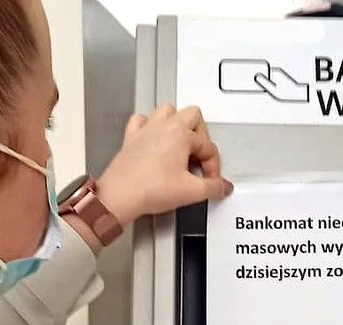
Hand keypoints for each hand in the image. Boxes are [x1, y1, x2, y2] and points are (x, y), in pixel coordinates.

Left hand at [95, 104, 233, 222]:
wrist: (119, 196)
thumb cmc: (148, 189)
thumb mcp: (191, 192)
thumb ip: (213, 188)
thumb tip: (223, 186)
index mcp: (181, 135)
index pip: (208, 146)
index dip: (213, 166)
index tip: (211, 181)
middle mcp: (164, 127)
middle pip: (193, 115)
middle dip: (202, 134)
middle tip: (201, 154)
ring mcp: (146, 130)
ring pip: (167, 110)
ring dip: (178, 123)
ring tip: (183, 142)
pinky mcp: (131, 138)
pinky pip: (142, 120)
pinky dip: (150, 125)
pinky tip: (155, 138)